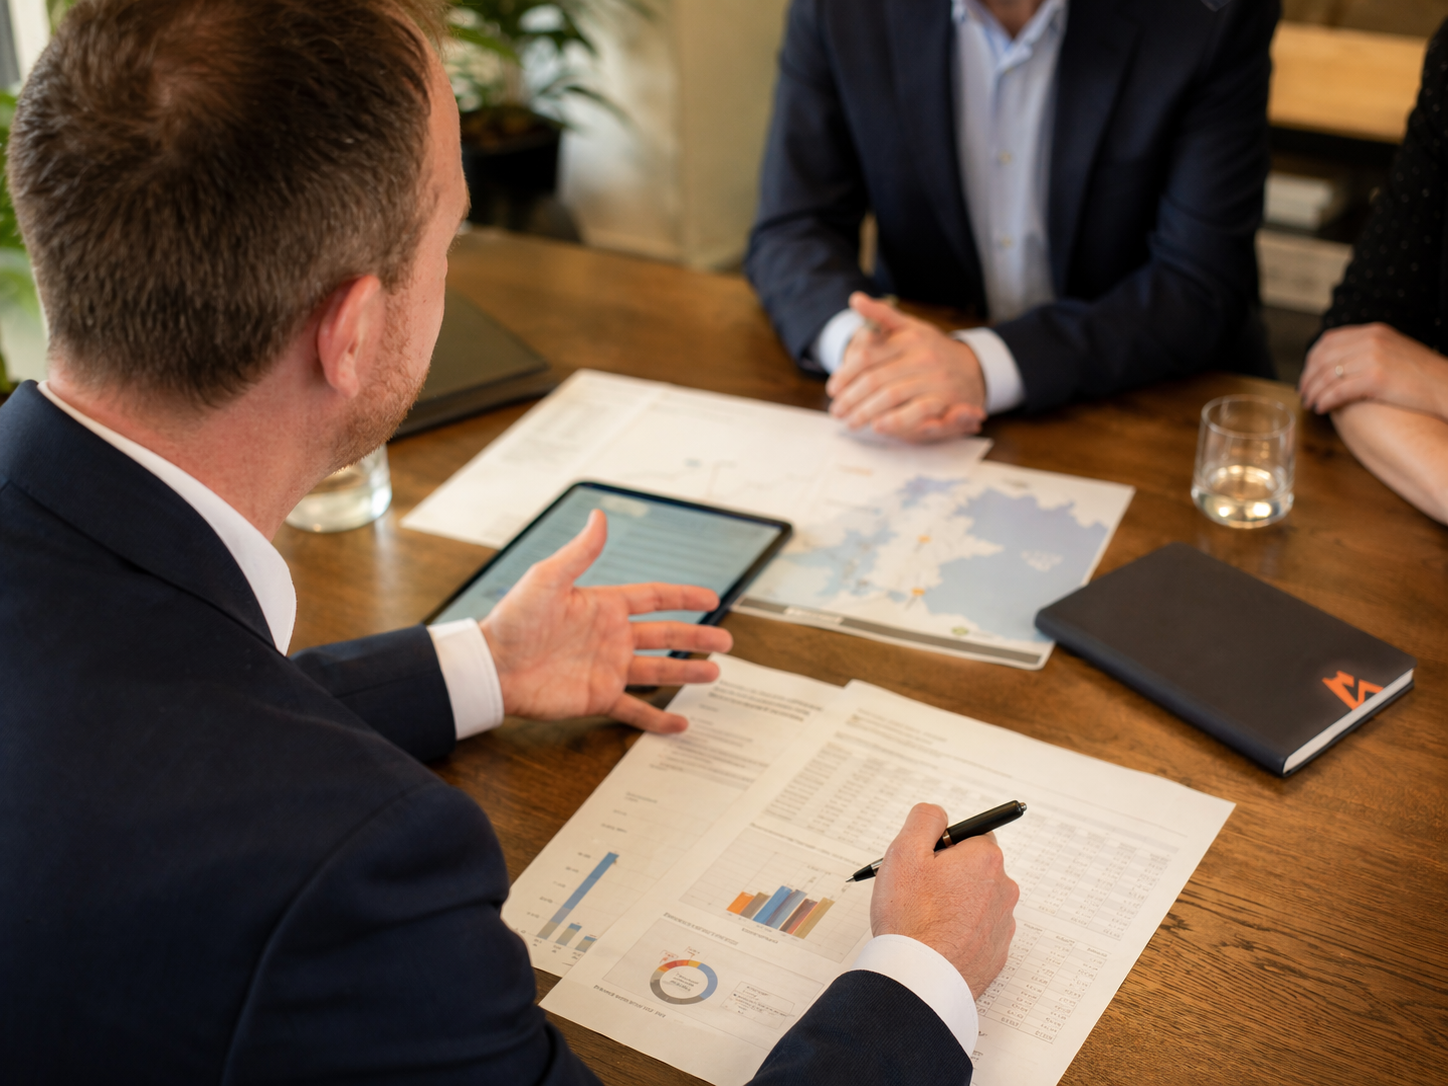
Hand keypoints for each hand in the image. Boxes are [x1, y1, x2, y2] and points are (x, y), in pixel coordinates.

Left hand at [479, 510, 732, 732]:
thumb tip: (600, 516)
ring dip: (686, 673)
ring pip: (658, 671)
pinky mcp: (598, 697)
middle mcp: (611, 637)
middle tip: (726, 642)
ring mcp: (607, 668)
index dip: (684, 597)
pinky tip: (680, 724)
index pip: (655, 598)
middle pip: (666, 636)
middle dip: (697, 638)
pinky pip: (634, 710)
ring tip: (714, 675)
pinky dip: (658, 719)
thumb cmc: (513, 620)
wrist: (492, 667)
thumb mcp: (548, 579)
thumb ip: (581, 552)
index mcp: (604, 606)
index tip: (711, 598)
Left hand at [825, 292, 986, 441]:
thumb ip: (881, 316)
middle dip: (851, 399)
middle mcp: (921, 355)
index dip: (845, 375)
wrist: (973, 368)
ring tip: (851, 421)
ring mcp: (934, 377)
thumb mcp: (909, 327)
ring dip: (865, 412)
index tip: (833, 389)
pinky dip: (894, 420)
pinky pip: (915, 412)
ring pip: (890, 396)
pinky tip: (878, 425)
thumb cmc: (931, 349)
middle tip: (837, 411)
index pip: (866, 356)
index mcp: (908, 336)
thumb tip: (855, 300)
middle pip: (874, 379)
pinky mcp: (945, 399)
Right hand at [869, 803, 1018, 997]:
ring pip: (976, 901)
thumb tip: (938, 815)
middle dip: (950, 875)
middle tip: (918, 892)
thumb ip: (925, 819)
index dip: (944, 847)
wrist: (919, 978)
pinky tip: (935, 941)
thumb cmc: (911, 916)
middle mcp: (1003, 890)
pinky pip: (977, 932)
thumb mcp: (905, 851)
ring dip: (955, 904)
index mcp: (986, 860)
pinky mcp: (995, 955)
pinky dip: (959, 932)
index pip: (972, 836)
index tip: (926, 863)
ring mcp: (1002, 926)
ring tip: (924, 921)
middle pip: (975, 869)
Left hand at [1299, 323, 1447, 418]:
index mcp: (1373, 331)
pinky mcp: (1376, 378)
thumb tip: (1338, 364)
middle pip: (1322, 358)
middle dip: (1308, 378)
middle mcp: (1370, 340)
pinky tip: (1321, 409)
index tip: (1307, 375)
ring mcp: (1373, 358)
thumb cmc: (1422, 374)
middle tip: (1303, 393)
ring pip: (1327, 375)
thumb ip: (1367, 351)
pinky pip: (1338, 390)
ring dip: (1314, 392)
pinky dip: (1325, 401)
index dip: (1311, 360)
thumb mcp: (1393, 351)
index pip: (1328, 341)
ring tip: (1310, 404)